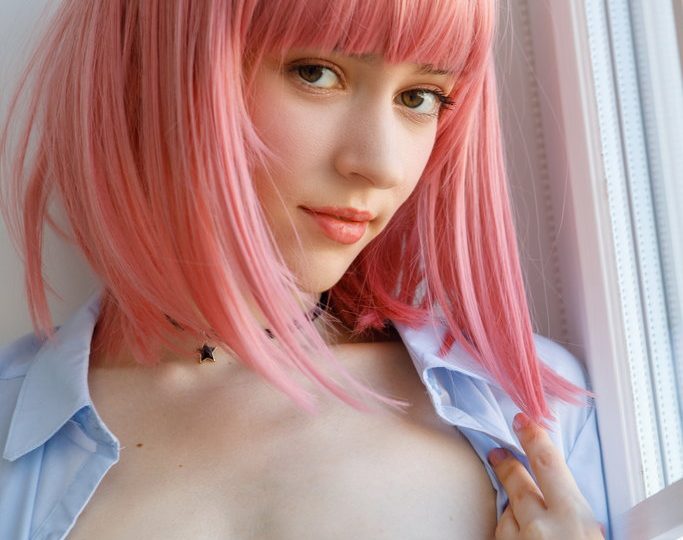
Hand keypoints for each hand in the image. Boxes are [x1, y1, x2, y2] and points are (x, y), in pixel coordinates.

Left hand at [487, 413, 604, 539]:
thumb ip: (585, 521)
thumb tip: (587, 520)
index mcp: (571, 519)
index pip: (547, 464)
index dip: (533, 438)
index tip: (522, 421)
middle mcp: (540, 528)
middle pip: (517, 487)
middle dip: (508, 467)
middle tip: (497, 453)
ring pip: (507, 516)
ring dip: (513, 511)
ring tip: (520, 513)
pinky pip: (503, 537)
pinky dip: (511, 534)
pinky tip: (520, 537)